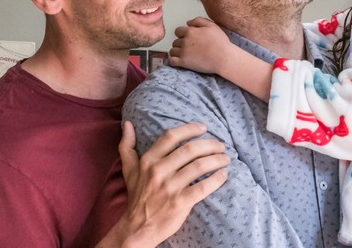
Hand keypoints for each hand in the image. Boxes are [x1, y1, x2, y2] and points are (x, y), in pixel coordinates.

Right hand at [98, 121, 228, 247]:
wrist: (137, 228)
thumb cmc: (137, 196)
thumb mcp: (129, 169)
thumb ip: (126, 146)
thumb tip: (127, 123)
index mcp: (148, 160)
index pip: (171, 136)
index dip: (189, 129)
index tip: (203, 127)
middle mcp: (159, 171)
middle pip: (190, 149)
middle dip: (210, 145)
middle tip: (221, 145)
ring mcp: (170, 187)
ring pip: (199, 166)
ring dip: (217, 160)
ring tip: (225, 158)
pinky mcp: (180, 202)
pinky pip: (203, 187)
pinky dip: (217, 179)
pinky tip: (223, 175)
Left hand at [169, 17, 233, 74]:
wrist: (224, 58)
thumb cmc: (220, 42)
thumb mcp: (212, 25)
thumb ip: (198, 21)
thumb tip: (188, 22)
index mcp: (190, 31)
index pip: (178, 31)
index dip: (182, 34)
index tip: (189, 39)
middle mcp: (185, 41)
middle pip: (175, 41)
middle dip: (180, 44)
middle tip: (190, 48)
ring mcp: (183, 52)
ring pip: (172, 51)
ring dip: (177, 52)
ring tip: (185, 55)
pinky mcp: (184, 62)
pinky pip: (171, 61)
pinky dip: (173, 61)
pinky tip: (179, 61)